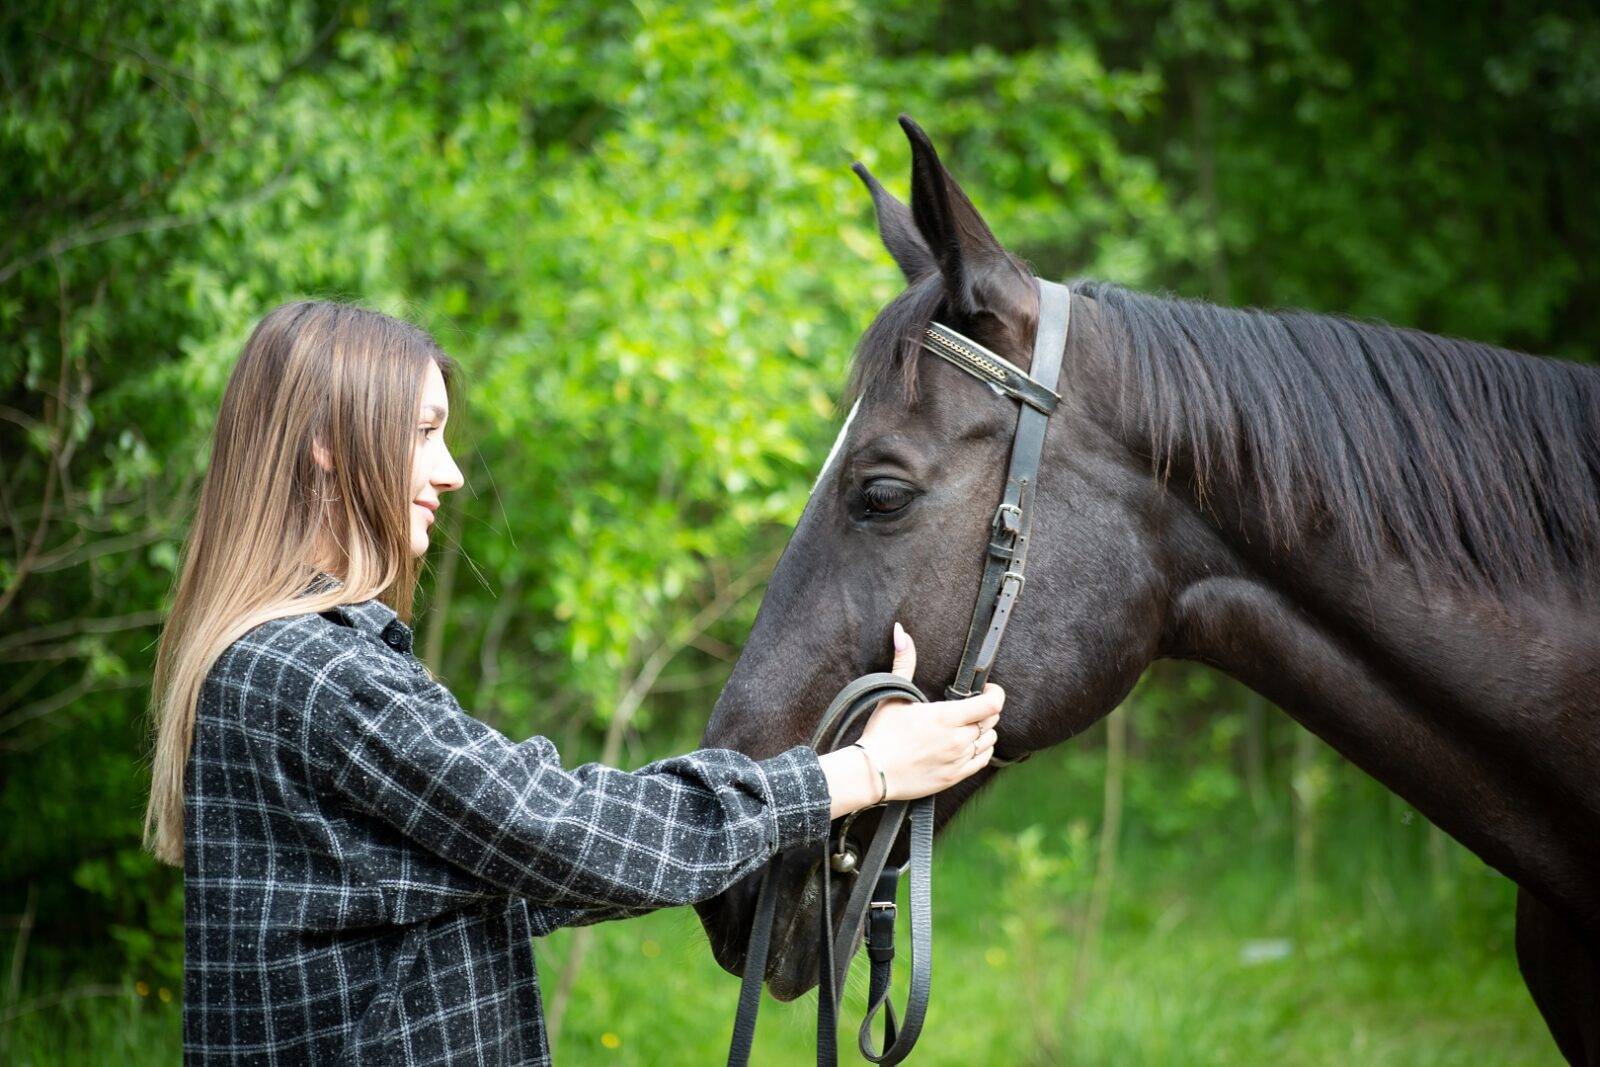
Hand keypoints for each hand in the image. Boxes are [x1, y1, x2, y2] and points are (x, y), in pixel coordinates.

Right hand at [854, 623, 1001, 801]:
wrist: (873, 773)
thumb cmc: (882, 733)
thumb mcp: (894, 694)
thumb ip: (904, 662)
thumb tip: (901, 632)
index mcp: (945, 716)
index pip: (992, 704)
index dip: (995, 692)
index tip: (987, 688)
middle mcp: (957, 739)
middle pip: (991, 720)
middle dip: (986, 709)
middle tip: (971, 706)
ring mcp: (958, 759)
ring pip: (989, 740)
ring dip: (982, 730)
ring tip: (966, 726)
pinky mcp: (955, 776)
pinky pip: (982, 760)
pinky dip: (980, 750)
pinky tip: (965, 745)